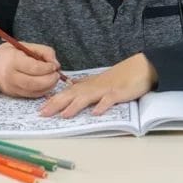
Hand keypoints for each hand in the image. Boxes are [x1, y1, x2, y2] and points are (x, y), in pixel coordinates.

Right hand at [0, 42, 60, 97]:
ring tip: (53, 78)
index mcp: (13, 61)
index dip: (47, 68)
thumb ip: (44, 51)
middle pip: (34, 83)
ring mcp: (11, 88)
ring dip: (48, 86)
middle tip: (57, 74)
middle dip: (50, 80)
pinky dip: (42, 91)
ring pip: (34, 92)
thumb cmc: (11, 53)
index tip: (54, 65)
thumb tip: (56, 64)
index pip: (34, 68)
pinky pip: (31, 96)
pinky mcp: (13, 95)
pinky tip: (46, 84)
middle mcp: (11, 77)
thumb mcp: (26, 45)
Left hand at [39, 53, 157, 117]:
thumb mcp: (101, 80)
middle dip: (57, 103)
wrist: (142, 67)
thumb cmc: (122, 76)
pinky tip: (95, 113)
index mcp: (90, 84)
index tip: (40, 108)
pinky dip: (102, 105)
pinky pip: (110, 99)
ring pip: (87, 97)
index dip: (54, 99)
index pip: (68, 92)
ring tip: (63, 115)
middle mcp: (95, 86)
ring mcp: (107, 89)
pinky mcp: (119, 92)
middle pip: (73, 94)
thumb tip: (72, 84)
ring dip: (75, 106)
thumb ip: (87, 83)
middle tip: (42, 113)